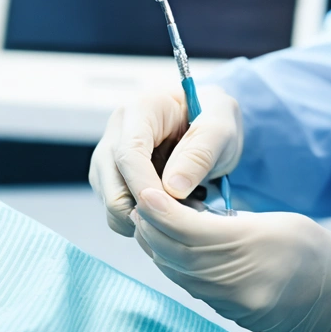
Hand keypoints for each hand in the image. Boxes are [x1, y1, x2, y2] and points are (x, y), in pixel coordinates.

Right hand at [88, 84, 242, 236]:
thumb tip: (172, 188)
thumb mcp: (220, 129)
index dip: (145, 186)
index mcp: (139, 110)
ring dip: (146, 219)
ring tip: (184, 212)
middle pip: (111, 183)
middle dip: (144, 210)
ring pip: (112, 203)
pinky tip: (172, 211)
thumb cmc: (213, 118)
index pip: (128, 153)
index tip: (171, 209)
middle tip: (184, 219)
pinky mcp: (113, 179)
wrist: (208, 123)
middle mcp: (116, 132)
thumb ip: (199, 154)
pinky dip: (145, 221)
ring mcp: (110, 157)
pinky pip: (119, 212)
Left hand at [131, 188, 330, 331]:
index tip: (144, 192)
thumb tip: (188, 215)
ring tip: (146, 224)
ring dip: (157, 248)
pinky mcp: (231, 314)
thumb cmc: (319, 253)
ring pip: (178, 274)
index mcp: (251, 247)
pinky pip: (191, 288)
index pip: (189, 230)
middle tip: (138, 204)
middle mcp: (236, 280)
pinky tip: (169, 249)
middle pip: (176, 254)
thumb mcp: (279, 221)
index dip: (161, 210)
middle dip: (150, 228)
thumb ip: (231, 219)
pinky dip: (173, 266)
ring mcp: (232, 303)